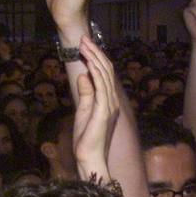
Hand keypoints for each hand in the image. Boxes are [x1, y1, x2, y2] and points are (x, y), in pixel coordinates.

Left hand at [71, 36, 119, 175]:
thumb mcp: (83, 111)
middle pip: (106, 70)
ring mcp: (110, 105)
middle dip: (94, 53)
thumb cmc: (86, 139)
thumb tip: (83, 76)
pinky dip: (95, 72)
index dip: (95, 58)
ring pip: (104, 75)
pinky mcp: (104, 111)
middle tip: (83, 39)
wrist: (89, 158)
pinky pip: (101, 87)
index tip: (84, 45)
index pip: (104, 74)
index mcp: (108, 101)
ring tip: (83, 45)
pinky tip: (88, 62)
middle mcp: (112, 101)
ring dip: (93, 58)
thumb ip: (86, 93)